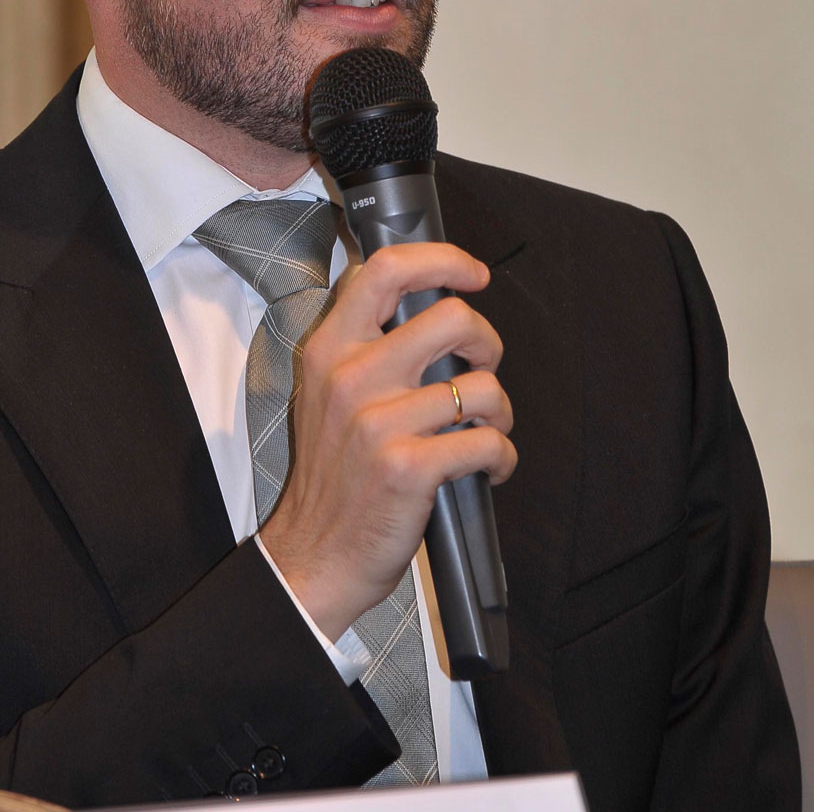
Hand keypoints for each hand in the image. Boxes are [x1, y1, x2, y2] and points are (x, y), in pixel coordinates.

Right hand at [258, 242, 515, 640]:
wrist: (312, 555)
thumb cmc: (331, 477)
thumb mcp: (325, 394)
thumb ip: (364, 348)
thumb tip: (431, 310)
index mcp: (328, 350)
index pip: (384, 270)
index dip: (442, 260)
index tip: (472, 273)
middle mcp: (350, 377)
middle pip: (451, 317)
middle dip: (487, 342)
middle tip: (480, 370)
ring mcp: (378, 422)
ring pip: (481, 386)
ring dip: (500, 410)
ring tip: (485, 429)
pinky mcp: (408, 466)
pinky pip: (487, 441)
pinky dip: (501, 455)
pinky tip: (488, 467)